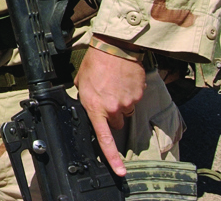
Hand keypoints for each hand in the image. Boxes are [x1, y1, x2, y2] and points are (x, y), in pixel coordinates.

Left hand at [74, 38, 146, 176]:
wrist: (115, 48)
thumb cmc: (95, 63)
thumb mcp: (81, 82)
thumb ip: (86, 98)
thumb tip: (89, 106)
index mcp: (94, 107)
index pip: (104, 138)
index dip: (112, 157)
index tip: (120, 171)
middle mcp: (112, 108)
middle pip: (116, 124)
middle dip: (112, 115)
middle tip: (106, 97)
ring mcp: (127, 103)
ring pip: (125, 112)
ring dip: (121, 104)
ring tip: (114, 85)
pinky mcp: (139, 95)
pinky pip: (134, 101)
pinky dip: (129, 95)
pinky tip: (122, 82)